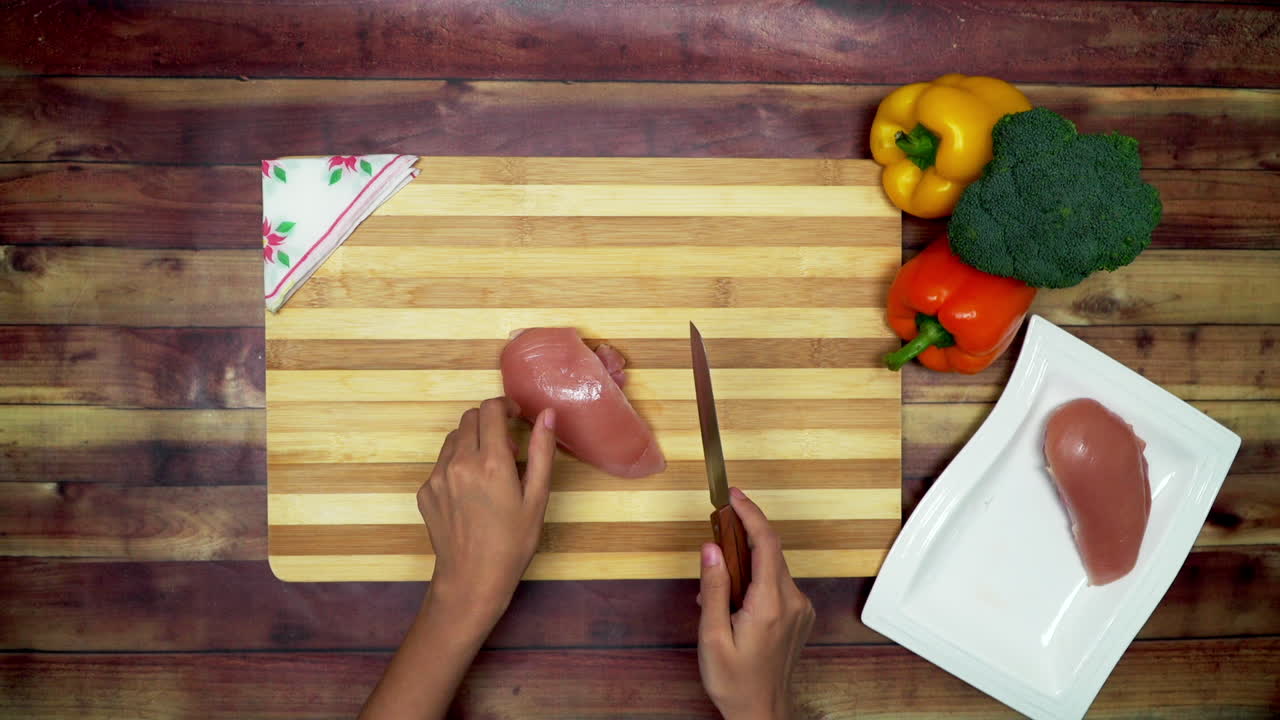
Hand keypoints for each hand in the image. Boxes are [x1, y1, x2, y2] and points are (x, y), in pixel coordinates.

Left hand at [416, 397, 556, 622]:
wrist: (472, 579)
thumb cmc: (513, 542)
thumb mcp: (537, 498)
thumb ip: (542, 452)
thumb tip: (546, 414)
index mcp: (491, 463)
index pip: (490, 409)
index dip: (505, 405)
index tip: (516, 416)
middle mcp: (460, 463)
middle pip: (470, 418)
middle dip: (489, 422)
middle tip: (506, 448)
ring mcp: (437, 477)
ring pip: (453, 438)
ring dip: (472, 441)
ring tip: (489, 470)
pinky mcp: (425, 491)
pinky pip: (441, 463)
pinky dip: (457, 464)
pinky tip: (471, 492)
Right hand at [697, 487, 814, 719]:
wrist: (761, 713)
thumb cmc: (735, 682)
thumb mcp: (713, 636)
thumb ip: (713, 587)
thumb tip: (712, 547)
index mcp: (770, 604)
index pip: (766, 542)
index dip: (750, 512)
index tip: (734, 495)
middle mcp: (792, 602)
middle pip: (770, 550)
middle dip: (743, 533)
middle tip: (716, 526)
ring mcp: (800, 608)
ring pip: (773, 566)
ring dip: (747, 560)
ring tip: (719, 582)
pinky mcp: (799, 615)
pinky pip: (777, 583)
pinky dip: (756, 578)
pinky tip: (735, 597)